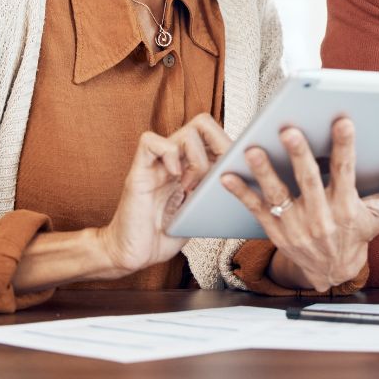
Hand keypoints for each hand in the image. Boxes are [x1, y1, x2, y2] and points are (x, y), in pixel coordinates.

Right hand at [96, 113, 230, 276]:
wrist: (132, 255)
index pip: (215, 135)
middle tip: (214, 175)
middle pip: (203, 123)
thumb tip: (246, 183)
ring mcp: (157, 163)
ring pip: (185, 131)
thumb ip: (216, 193)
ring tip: (190, 187)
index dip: (230, 146)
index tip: (234, 171)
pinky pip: (150, 142)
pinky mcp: (138, 171)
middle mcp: (175, 159)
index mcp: (191, 165)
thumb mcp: (200, 212)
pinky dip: (167, 154)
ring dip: (196, 159)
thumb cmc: (163, 235)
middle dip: (217, 145)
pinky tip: (174, 177)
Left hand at [220, 118, 378, 291]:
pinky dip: (240, 192)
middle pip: (308, 182)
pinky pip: (255, 209)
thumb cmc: (363, 233)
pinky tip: (225, 174)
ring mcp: (295, 224)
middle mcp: (320, 217)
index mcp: (347, 208)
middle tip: (289, 130)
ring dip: (263, 172)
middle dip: (298, 156)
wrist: (332, 272)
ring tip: (252, 149)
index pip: (346, 172)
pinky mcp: (275, 229)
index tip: (343, 121)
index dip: (345, 147)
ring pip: (277, 194)